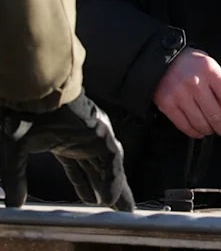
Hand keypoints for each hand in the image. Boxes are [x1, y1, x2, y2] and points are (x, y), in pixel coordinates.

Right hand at [1, 91, 134, 210]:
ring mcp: (93, 136)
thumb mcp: (15, 153)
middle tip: (115, 209)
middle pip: (98, 170)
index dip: (85, 186)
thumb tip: (15, 204)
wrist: (32, 93)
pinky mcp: (101, 133)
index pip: (79, 169)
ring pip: (109, 167)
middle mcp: (82, 139)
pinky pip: (111, 161)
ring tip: (122, 209)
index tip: (91, 201)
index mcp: (64, 141)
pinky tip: (111, 198)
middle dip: (105, 190)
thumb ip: (17, 179)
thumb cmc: (21, 116)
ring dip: (116, 188)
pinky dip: (112, 180)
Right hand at [153, 48, 220, 138]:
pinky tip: (199, 130)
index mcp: (210, 71)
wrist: (163, 60)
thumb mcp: (211, 68)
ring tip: (212, 128)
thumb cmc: (192, 65)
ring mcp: (179, 94)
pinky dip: (194, 132)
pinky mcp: (166, 104)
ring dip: (210, 130)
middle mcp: (195, 83)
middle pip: (216, 114)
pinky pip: (184, 126)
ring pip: (201, 123)